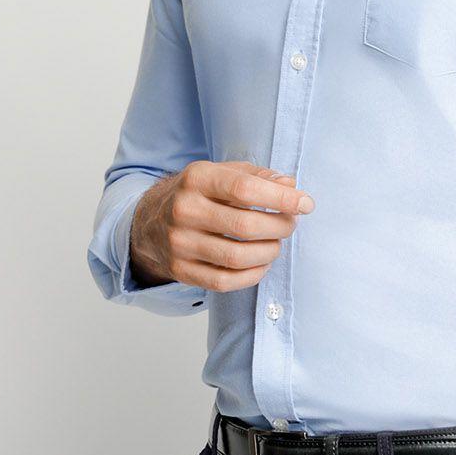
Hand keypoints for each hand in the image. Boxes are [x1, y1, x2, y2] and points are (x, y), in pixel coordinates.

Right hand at [129, 161, 314, 291]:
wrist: (150, 220)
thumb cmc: (199, 194)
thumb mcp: (222, 173)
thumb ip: (258, 176)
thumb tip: (291, 186)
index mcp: (197, 178)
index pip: (245, 189)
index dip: (282, 198)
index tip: (305, 204)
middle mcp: (184, 210)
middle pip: (245, 226)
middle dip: (279, 227)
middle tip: (290, 224)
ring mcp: (179, 243)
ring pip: (237, 257)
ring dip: (269, 252)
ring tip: (276, 243)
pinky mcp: (180, 270)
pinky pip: (225, 281)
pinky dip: (252, 275)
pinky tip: (261, 263)